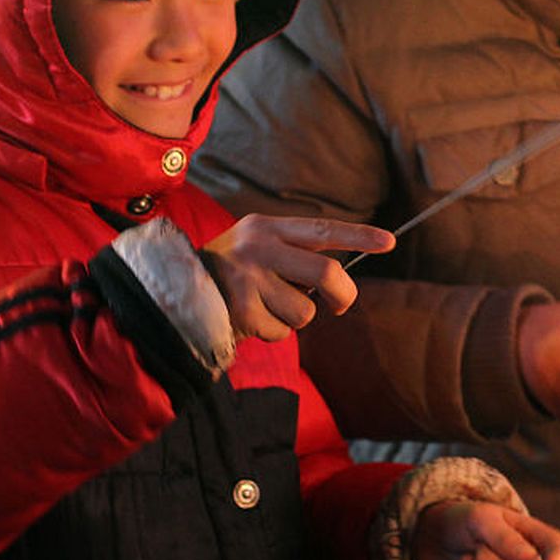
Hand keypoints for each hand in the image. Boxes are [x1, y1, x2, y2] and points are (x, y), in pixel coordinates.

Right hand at [203, 215, 395, 341]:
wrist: (169, 291)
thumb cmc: (227, 274)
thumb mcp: (257, 249)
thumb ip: (294, 256)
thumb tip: (339, 283)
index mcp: (267, 227)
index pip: (322, 229)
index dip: (359, 236)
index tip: (390, 242)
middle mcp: (257, 246)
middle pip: (327, 273)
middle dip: (342, 295)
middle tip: (339, 304)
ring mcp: (246, 277)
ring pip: (305, 310)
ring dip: (296, 318)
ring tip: (268, 308)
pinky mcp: (238, 308)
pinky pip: (281, 331)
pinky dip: (273, 332)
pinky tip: (250, 320)